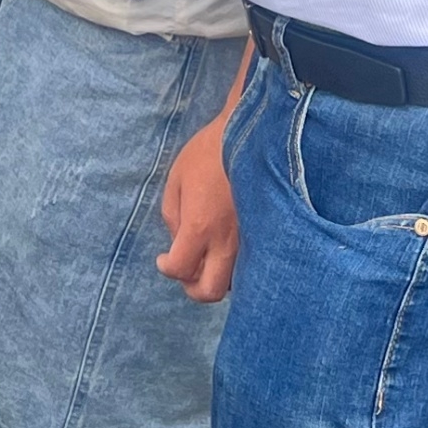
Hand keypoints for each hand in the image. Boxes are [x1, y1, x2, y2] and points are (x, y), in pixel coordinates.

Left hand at [155, 106, 238, 301]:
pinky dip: (236, 266)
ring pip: (233, 283)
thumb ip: (172, 216)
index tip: (163, 258)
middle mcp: (227, 242)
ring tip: (207, 257)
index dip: (166, 267)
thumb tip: (177, 242)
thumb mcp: (176, 179)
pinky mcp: (265, 235)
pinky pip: (250, 265)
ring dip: (216, 276)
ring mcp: (250, 241)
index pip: (180, 269)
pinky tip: (227, 248)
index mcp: (200, 228)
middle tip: (186, 270)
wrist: (249, 135)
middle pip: (209, 291)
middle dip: (193, 287)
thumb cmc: (209, 153)